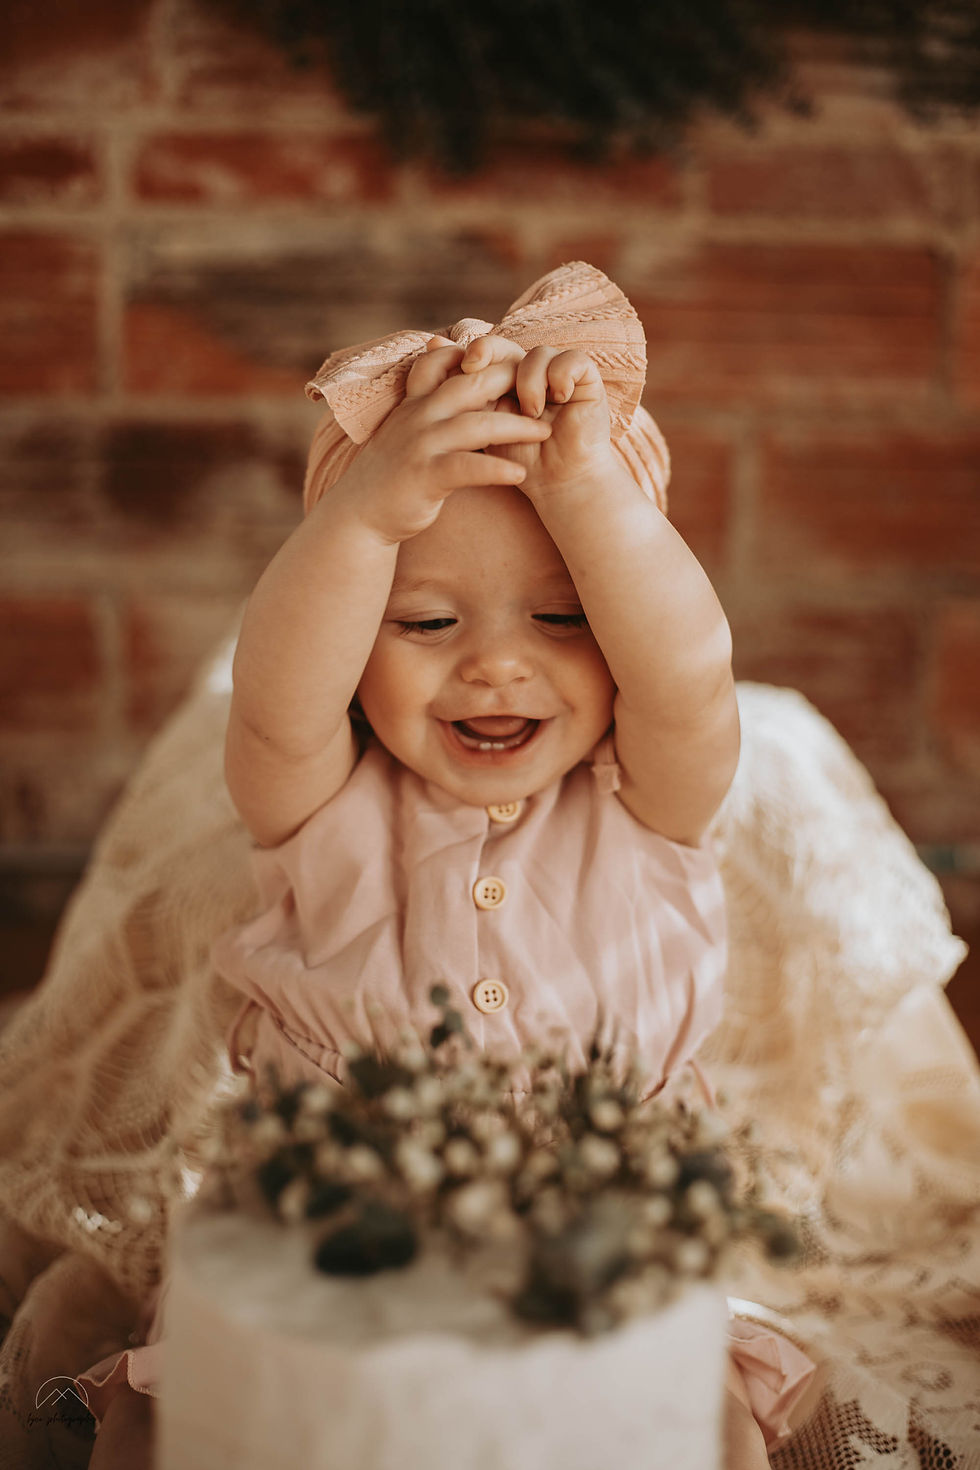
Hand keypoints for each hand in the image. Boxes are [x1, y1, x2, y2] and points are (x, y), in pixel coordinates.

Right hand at [329, 340, 551, 543]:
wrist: (359, 514)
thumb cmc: (393, 472)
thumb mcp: (408, 430)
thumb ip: (431, 406)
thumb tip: (460, 387)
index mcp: (415, 401)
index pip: (445, 359)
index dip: (480, 355)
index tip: (513, 361)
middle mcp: (417, 415)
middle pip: (472, 384)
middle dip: (511, 383)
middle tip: (546, 390)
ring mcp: (420, 444)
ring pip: (476, 424)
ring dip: (516, 426)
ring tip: (545, 431)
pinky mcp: (424, 476)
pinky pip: (467, 467)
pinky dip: (495, 469)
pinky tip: (520, 474)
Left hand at [459, 336, 617, 499]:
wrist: (556, 485)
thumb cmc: (518, 460)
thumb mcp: (481, 424)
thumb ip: (460, 388)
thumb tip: (432, 342)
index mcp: (505, 382)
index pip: (487, 352)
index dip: (473, 352)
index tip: (461, 366)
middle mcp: (532, 375)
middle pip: (508, 345)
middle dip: (489, 351)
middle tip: (473, 365)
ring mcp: (559, 377)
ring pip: (538, 354)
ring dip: (529, 381)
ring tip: (530, 412)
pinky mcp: (587, 382)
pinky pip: (573, 361)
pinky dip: (562, 376)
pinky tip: (559, 399)